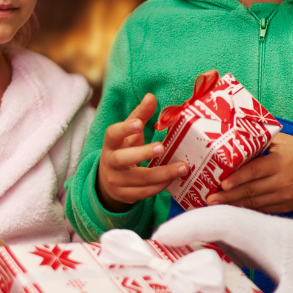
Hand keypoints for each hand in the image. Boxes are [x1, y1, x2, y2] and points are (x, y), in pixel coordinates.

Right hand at [97, 93, 189, 210]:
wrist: (109, 180)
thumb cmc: (123, 150)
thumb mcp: (129, 134)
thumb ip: (140, 116)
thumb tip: (151, 96)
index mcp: (111, 144)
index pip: (113, 134)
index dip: (125, 129)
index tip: (139, 124)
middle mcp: (111, 163)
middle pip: (123, 159)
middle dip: (143, 153)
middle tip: (162, 146)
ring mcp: (117, 181)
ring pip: (139, 179)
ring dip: (162, 174)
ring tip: (183, 167)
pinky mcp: (126, 195)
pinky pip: (145, 192)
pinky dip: (161, 186)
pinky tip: (174, 179)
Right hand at [153, 207, 292, 292]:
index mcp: (270, 234)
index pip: (220, 219)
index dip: (186, 226)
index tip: (157, 239)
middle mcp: (268, 232)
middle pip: (216, 223)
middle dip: (184, 234)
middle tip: (153, 254)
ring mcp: (274, 243)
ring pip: (227, 235)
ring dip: (200, 245)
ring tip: (173, 266)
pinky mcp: (279, 256)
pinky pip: (240, 251)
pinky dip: (219, 259)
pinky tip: (210, 280)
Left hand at [206, 133, 292, 213]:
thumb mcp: (284, 141)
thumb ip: (262, 140)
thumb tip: (236, 136)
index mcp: (279, 163)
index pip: (255, 171)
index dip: (238, 178)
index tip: (222, 184)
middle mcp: (281, 182)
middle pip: (250, 190)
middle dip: (228, 197)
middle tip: (208, 199)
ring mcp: (283, 197)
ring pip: (254, 203)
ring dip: (233, 206)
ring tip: (214, 207)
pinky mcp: (285, 208)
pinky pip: (262, 210)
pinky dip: (246, 210)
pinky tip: (232, 211)